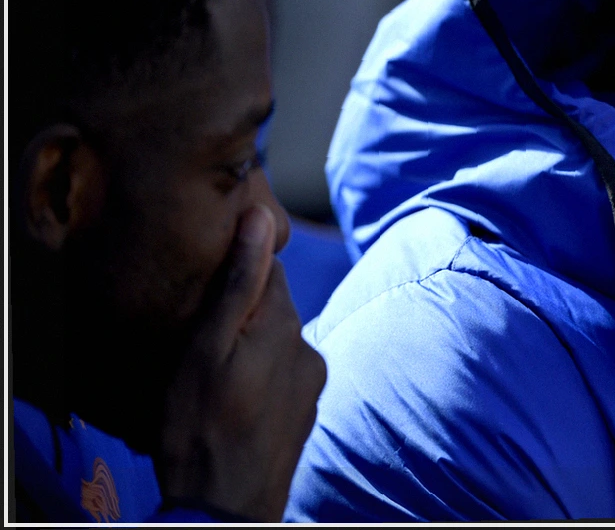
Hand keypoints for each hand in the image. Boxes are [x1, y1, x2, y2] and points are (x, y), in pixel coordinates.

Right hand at [155, 205, 326, 520]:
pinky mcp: (307, 408)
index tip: (206, 293)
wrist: (226, 509)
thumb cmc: (201, 427)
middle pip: (274, 306)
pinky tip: (235, 401)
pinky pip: (283, 374)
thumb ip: (239, 281)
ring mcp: (311, 381)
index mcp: (284, 323)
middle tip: (202, 343)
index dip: (236, 274)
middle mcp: (307, 346)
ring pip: (277, 341)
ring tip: (215, 380)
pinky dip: (261, 377)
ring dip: (252, 348)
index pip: (269, 269)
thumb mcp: (205, 348)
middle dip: (244, 314)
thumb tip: (262, 216)